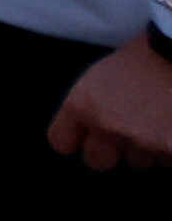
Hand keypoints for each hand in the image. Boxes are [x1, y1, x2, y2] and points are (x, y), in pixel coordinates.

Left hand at [58, 36, 171, 171]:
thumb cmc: (143, 58)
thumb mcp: (101, 76)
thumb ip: (90, 107)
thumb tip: (89, 133)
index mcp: (83, 105)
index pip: (61, 142)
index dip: (74, 140)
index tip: (84, 136)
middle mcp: (108, 127)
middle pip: (97, 161)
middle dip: (110, 150)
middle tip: (126, 132)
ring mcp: (141, 141)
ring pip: (137, 162)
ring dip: (144, 148)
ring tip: (156, 121)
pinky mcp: (171, 149)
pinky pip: (166, 161)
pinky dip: (169, 150)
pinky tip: (170, 126)